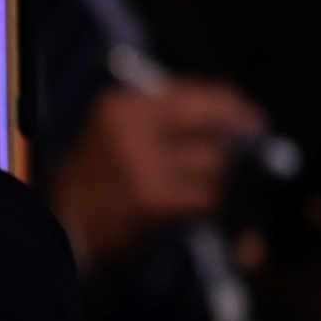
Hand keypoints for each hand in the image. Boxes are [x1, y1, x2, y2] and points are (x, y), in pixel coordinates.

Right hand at [50, 80, 268, 273]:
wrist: (68, 228)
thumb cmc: (102, 181)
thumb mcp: (120, 134)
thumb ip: (170, 119)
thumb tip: (238, 119)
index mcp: (124, 105)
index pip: (195, 93)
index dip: (230, 104)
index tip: (252, 117)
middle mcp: (133, 127)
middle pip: (213, 123)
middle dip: (236, 137)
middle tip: (248, 146)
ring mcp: (144, 163)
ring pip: (215, 163)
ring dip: (213, 178)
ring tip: (187, 187)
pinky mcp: (156, 199)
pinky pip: (207, 196)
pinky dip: (204, 205)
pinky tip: (183, 209)